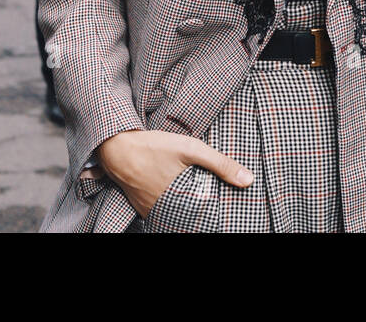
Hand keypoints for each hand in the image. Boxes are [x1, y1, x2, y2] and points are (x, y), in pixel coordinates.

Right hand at [98, 129, 253, 219]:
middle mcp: (163, 210)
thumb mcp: (191, 149)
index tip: (225, 216)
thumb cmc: (154, 147)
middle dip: (201, 216)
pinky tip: (177, 196)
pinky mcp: (141, 205)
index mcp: (179, 201)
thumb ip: (220, 164)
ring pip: (174, 216)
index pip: (203, 220)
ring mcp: (149, 210)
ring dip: (186, 211)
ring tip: (198, 204)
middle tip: (215, 213)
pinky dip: (170, 207)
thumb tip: (248, 180)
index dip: (214, 219)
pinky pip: (160, 212)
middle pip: (189, 219)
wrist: (117, 147)